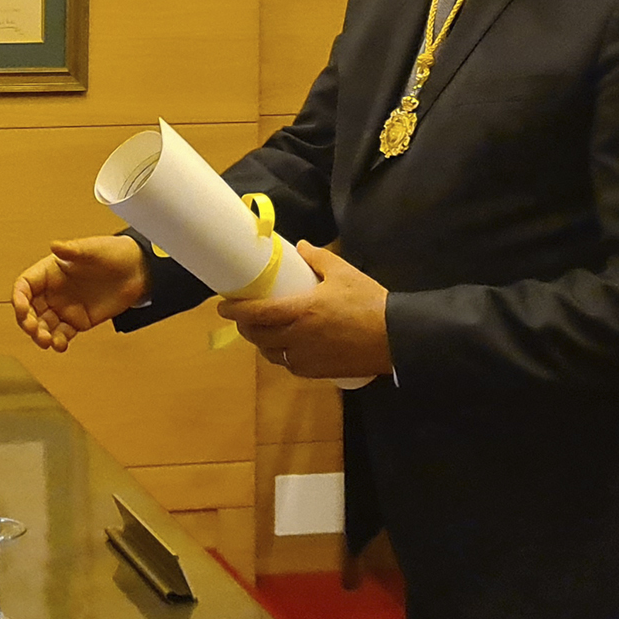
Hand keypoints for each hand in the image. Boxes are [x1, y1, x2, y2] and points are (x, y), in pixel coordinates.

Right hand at [11, 235, 148, 351]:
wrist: (138, 271)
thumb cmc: (113, 254)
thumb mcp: (92, 250)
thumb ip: (72, 250)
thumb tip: (55, 245)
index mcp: (50, 272)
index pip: (25, 286)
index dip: (18, 298)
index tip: (21, 309)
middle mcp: (53, 291)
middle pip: (30, 309)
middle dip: (27, 322)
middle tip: (34, 330)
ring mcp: (64, 307)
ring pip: (43, 325)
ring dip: (40, 335)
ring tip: (46, 341)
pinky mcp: (77, 321)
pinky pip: (62, 334)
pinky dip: (58, 342)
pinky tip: (60, 345)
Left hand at [215, 241, 391, 381]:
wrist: (396, 337)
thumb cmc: (369, 301)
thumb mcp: (343, 272)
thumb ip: (317, 258)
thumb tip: (299, 246)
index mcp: (300, 311)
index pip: (256, 313)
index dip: (235, 311)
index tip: (222, 306)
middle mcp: (297, 337)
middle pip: (257, 336)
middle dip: (245, 326)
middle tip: (242, 316)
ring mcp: (306, 358)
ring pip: (271, 354)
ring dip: (261, 342)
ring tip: (262, 331)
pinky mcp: (317, 372)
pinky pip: (289, 365)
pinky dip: (281, 356)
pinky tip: (284, 347)